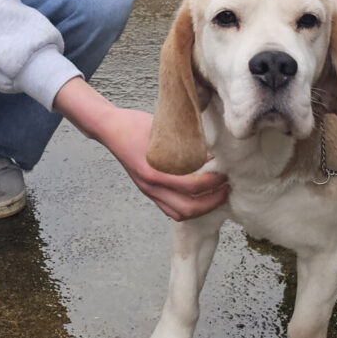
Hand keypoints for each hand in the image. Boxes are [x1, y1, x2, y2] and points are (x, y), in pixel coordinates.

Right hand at [98, 108, 228, 220]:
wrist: (110, 128)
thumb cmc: (135, 123)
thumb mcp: (164, 128)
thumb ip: (185, 142)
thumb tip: (212, 152)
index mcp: (155, 171)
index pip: (192, 186)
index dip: (213, 183)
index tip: (225, 174)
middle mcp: (151, 186)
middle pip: (187, 209)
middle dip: (211, 202)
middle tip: (226, 189)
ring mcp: (148, 191)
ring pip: (178, 214)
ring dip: (201, 209)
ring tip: (216, 195)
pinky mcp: (147, 191)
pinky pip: (169, 209)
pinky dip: (187, 208)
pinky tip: (199, 197)